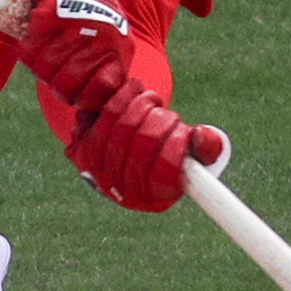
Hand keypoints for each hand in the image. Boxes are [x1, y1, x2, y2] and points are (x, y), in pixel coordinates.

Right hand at [0, 0, 136, 120]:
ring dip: (39, 66)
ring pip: (43, 69)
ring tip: (45, 55)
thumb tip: (91, 114)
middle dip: (56, 84)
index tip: (77, 93)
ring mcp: (76, 25)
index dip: (82, 98)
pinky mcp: (52, 11)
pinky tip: (37, 39)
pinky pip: (29, 48)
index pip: (96, 94)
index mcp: (116, 51)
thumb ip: (106, 73)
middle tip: (55, 73)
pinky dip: (29, 47)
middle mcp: (100, 39)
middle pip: (63, 86)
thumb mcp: (115, 43)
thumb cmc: (97, 18)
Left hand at [70, 85, 228, 212]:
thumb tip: (199, 135)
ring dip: (144, 105)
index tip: (184, 130)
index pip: (163, 174)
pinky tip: (136, 91)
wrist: (122, 146)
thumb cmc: (166, 150)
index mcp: (154, 199)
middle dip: (162, 120)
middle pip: (143, 144)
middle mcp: (123, 192)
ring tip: (154, 103)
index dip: (176, 147)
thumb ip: (208, 147)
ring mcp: (99, 172)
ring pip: (124, 126)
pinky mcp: (83, 149)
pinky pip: (106, 114)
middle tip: (169, 114)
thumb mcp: (193, 153)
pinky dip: (125, 96)